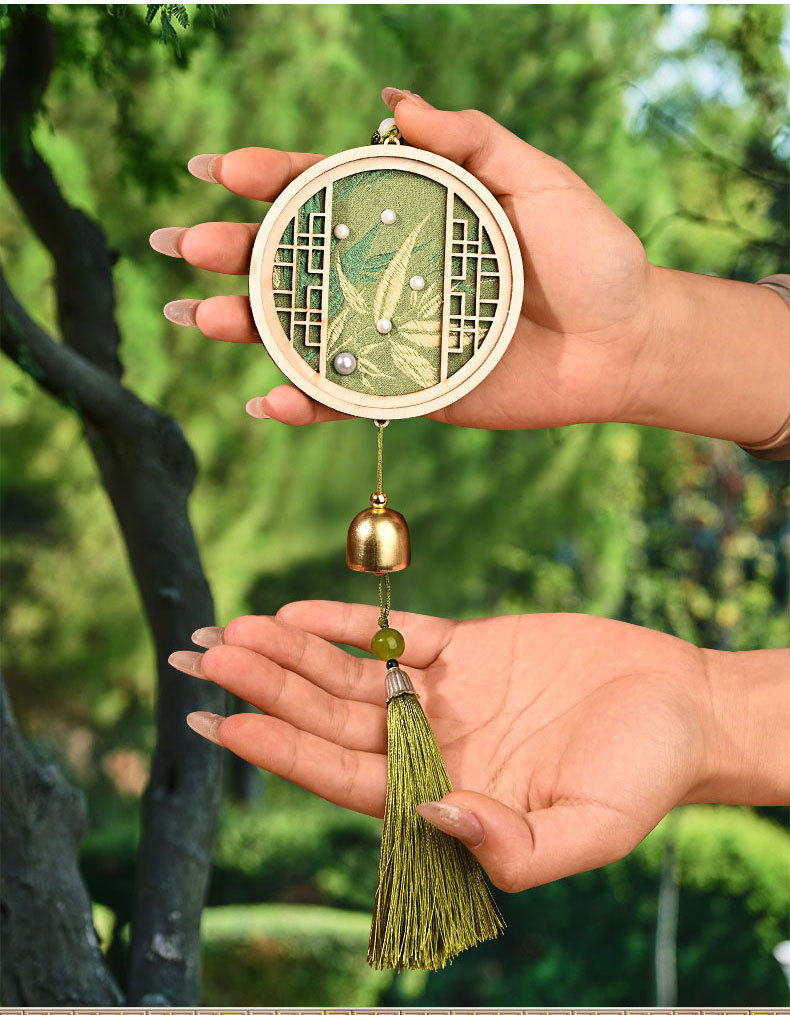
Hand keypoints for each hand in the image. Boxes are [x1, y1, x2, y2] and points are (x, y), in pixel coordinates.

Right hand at [152, 88, 789, 444]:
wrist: (624, 340)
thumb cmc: (589, 254)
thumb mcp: (536, 179)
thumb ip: (468, 140)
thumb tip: (390, 105)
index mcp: (411, 216)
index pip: (325, 192)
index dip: (268, 178)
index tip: (216, 169)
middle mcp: (389, 274)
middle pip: (294, 262)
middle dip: (232, 252)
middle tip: (183, 245)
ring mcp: (392, 335)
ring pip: (303, 332)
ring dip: (246, 326)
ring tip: (199, 318)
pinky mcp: (409, 390)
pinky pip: (344, 399)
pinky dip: (302, 404)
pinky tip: (264, 400)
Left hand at [169, 602, 787, 890]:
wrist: (681, 704)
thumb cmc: (644, 775)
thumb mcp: (591, 829)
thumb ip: (513, 845)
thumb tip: (435, 817)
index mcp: (448, 798)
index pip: (346, 778)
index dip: (283, 752)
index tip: (223, 727)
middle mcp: (432, 748)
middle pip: (331, 720)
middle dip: (266, 691)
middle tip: (203, 661)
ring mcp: (444, 696)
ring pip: (349, 675)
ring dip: (291, 652)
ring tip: (232, 630)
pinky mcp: (465, 649)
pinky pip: (394, 634)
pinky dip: (347, 623)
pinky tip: (298, 610)